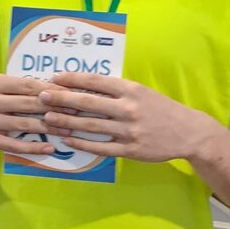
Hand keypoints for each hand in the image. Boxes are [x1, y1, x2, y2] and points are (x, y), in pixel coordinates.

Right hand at [0, 73, 71, 155]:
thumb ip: (15, 87)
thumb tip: (48, 87)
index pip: (27, 85)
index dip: (49, 90)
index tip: (69, 93)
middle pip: (27, 104)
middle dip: (54, 108)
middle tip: (75, 111)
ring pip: (24, 124)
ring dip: (48, 128)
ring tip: (68, 129)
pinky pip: (15, 144)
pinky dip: (33, 147)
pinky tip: (49, 148)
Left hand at [39, 73, 216, 161]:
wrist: (188, 132)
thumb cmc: (162, 110)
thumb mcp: (143, 93)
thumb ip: (118, 91)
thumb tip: (87, 88)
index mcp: (131, 89)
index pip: (95, 81)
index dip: (72, 79)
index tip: (54, 78)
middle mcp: (128, 108)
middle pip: (88, 102)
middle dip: (62, 99)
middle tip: (41, 97)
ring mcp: (129, 130)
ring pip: (91, 125)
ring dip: (67, 122)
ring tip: (48, 119)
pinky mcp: (130, 149)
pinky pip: (101, 147)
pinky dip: (82, 143)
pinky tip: (68, 140)